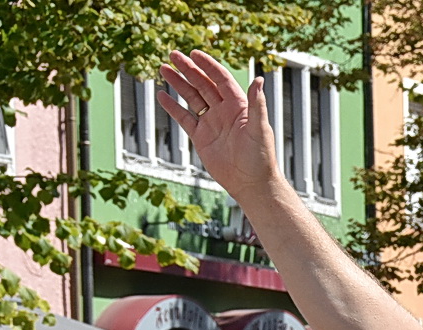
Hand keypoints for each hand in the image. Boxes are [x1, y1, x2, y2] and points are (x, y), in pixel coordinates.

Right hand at [157, 51, 281, 201]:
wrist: (251, 183)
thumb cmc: (260, 157)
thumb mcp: (259, 129)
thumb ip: (257, 104)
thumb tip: (259, 80)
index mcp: (239, 105)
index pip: (221, 79)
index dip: (208, 66)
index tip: (194, 53)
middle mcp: (224, 111)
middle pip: (203, 84)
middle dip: (188, 69)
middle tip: (173, 54)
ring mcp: (211, 123)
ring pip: (192, 97)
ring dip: (178, 83)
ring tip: (163, 69)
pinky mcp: (201, 137)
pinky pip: (184, 118)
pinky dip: (173, 107)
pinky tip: (162, 95)